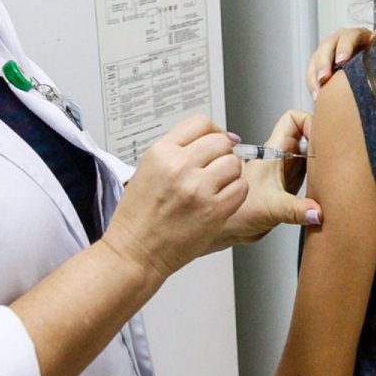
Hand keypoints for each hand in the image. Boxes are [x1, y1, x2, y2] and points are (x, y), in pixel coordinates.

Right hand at [103, 115, 245, 278]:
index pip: (200, 123)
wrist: (135, 251)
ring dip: (231, 173)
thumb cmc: (138, 217)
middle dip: (223, 152)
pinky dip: (236, 192)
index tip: (215, 140)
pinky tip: (222, 199)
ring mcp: (198, 188)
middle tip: (217, 165)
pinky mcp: (213, 210)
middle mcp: (179, 166)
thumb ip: (177, 151)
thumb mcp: (148, 169)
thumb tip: (212, 140)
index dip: (213, 131)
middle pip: (221, 141)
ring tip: (218, 185)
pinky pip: (240, 188)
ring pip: (234, 163)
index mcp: (161, 153)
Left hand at [207, 110, 321, 251]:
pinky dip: (321, 179)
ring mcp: (287, 172)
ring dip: (323, 162)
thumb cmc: (237, 212)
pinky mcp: (291, 188)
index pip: (294, 119)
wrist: (228, 229)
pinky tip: (326, 190)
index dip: (310, 122)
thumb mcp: (271, 208)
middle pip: (308, 135)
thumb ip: (296, 210)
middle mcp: (282, 158)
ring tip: (333, 172)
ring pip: (311, 155)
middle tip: (334, 157)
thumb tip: (317, 212)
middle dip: (323, 142)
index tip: (321, 137)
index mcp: (273, 151)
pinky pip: (312, 175)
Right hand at [304, 26, 375, 98]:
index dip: (344, 48)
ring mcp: (327, 52)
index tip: (342, 61)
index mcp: (355, 35)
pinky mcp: (318, 64)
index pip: (348, 37)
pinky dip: (312, 84)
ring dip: (315, 76)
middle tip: (324, 78)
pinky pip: (311, 73)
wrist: (367, 69)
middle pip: (327, 46)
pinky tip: (316, 96)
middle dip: (324, 63)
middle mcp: (338, 40)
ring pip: (316, 59)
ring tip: (318, 92)